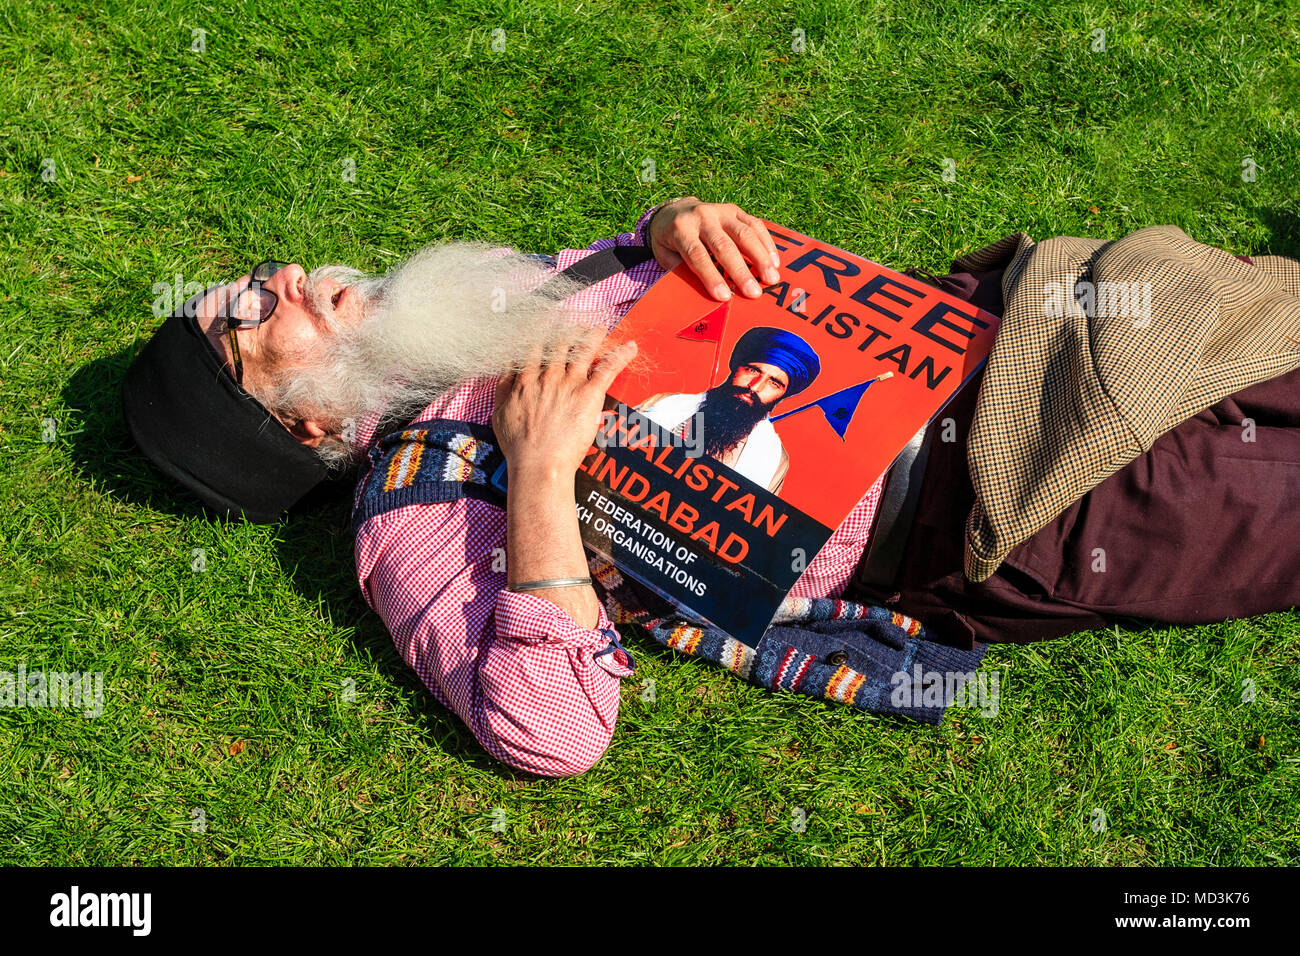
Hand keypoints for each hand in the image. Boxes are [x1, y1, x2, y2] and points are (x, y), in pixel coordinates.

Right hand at [492, 327, 638, 477]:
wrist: (537, 463)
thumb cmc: (518, 445)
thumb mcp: (499, 412)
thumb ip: (503, 387)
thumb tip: (507, 368)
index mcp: (526, 378)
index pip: (536, 348)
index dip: (544, 337)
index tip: (548, 331)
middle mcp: (548, 375)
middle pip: (560, 344)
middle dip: (569, 333)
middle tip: (577, 327)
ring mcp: (569, 383)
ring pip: (584, 349)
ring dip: (594, 336)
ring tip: (600, 329)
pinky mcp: (588, 394)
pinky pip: (607, 368)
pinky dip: (620, 355)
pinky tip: (630, 347)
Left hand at [647, 197, 781, 300]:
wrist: (674, 210)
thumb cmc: (670, 240)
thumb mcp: (665, 255)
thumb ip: (680, 271)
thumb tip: (701, 294)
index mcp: (681, 229)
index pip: (698, 255)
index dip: (711, 277)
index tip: (724, 296)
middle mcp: (702, 216)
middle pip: (724, 245)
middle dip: (740, 271)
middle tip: (754, 293)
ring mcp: (720, 211)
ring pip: (744, 233)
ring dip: (760, 257)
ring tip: (771, 278)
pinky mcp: (734, 210)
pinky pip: (755, 224)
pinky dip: (766, 243)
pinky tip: (774, 261)